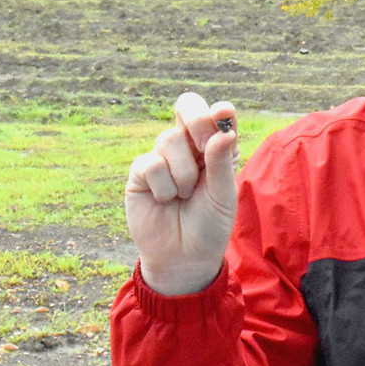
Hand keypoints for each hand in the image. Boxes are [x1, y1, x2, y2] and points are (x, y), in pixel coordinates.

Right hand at [125, 93, 238, 294]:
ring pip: (170, 139)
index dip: (217, 110)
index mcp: (215, 146)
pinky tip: (166, 200)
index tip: (222, 114)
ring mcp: (163, 156)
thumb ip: (222, 163)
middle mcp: (189, 146)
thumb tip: (223, 132)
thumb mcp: (223, 195)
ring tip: (185, 196)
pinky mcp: (140, 172)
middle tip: (203, 149)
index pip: (216, 113)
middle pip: (187, 107)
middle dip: (197, 123)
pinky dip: (164, 186)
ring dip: (184, 173)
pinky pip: (151, 164)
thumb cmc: (210, 225)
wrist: (184, 258)